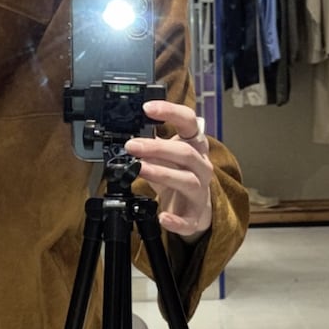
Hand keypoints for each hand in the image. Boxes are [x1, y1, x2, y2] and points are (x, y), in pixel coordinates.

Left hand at [123, 101, 213, 239]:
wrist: (192, 208)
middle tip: (131, 145)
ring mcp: (200, 191)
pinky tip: (163, 217)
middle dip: (157, 147)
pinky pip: (188, 220)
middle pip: (185, 152)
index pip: (188, 121)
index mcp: (194, 146)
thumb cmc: (177, 175)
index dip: (170, 112)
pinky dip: (176, 220)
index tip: (147, 108)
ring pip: (187, 181)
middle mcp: (201, 166)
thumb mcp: (164, 155)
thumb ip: (150, 142)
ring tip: (139, 169)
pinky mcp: (195, 216)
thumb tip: (127, 130)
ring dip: (162, 173)